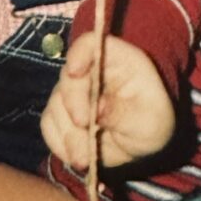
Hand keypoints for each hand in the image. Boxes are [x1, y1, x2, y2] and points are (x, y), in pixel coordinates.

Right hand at [40, 33, 175, 170]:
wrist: (141, 147)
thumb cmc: (152, 124)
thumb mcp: (149, 122)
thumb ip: (123, 114)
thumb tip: (97, 109)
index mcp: (118, 61)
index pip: (92, 43)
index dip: (80, 53)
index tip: (75, 72)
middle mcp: (91, 72)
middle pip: (68, 76)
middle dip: (73, 104)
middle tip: (85, 126)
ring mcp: (73, 93)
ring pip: (55, 105)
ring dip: (70, 134)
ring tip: (87, 156)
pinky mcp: (61, 115)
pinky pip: (49, 125)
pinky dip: (60, 144)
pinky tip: (79, 157)